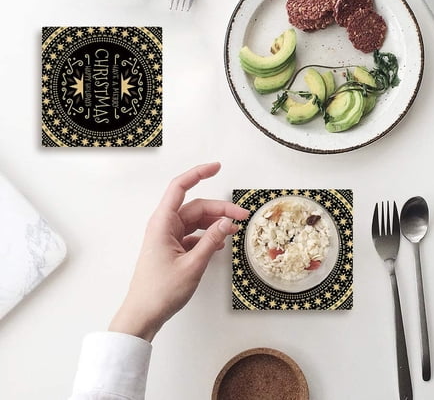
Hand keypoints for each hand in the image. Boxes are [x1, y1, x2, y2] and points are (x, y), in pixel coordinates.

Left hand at [108, 162, 248, 341]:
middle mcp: (164, 225)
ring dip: (215, 223)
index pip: (180, 187)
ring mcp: (167, 237)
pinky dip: (208, 236)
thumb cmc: (160, 291)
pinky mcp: (171, 249)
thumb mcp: (193, 265)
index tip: (217, 166)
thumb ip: (212, 240)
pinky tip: (221, 243)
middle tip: (242, 217)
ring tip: (235, 230)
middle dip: (220, 209)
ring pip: (196, 221)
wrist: (142, 316)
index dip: (198, 173)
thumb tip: (228, 222)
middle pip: (195, 207)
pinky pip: (193, 234)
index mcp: (162, 223)